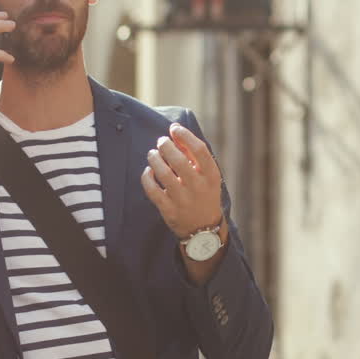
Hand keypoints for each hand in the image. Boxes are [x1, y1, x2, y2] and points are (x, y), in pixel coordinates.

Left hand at [140, 123, 223, 240]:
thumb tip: (175, 133)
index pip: (199, 150)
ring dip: (155, 159)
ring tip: (152, 153)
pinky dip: (147, 177)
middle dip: (166, 146)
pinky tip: (149, 171)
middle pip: (179, 160)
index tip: (175, 128)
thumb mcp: (207, 177)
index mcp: (211, 176)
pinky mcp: (169, 210)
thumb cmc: (204, 195)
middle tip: (161, 141)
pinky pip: (152, 190)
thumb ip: (194, 156)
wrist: (203, 229)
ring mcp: (183, 200)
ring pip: (163, 173)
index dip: (185, 135)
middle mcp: (198, 187)